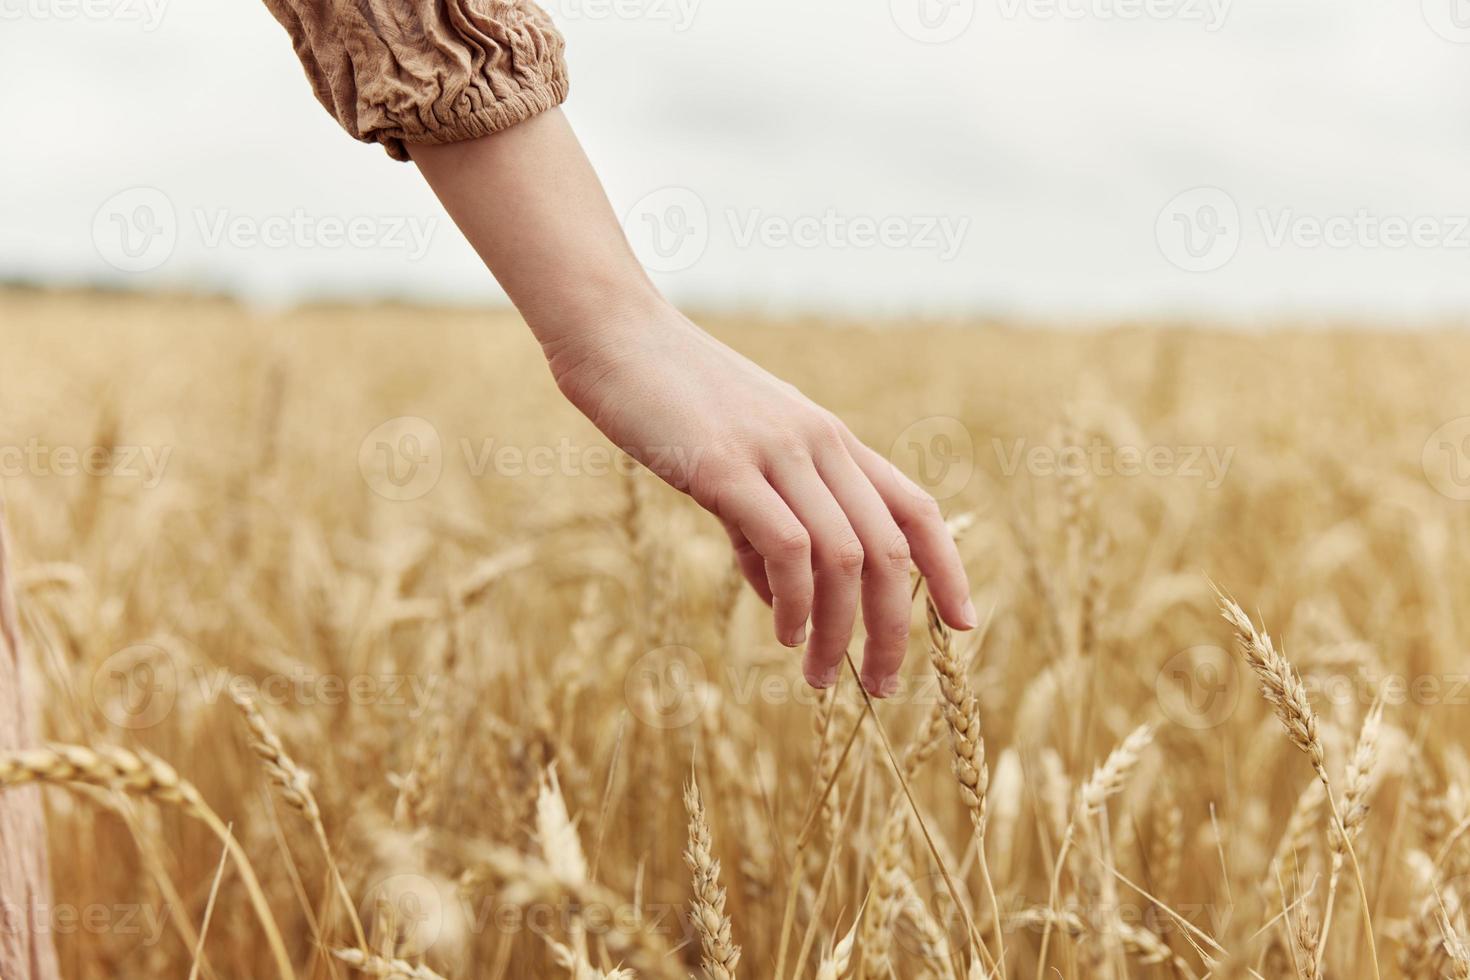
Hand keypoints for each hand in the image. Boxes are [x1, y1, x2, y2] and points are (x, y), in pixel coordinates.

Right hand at [544, 303, 976, 696]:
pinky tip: (783, 632)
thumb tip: (781, 597)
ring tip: (819, 676)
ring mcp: (776, 452)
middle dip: (894, 628)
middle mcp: (819, 443)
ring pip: (846, 557)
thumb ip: (762, 525)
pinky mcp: (726, 465)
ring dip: (841, 630)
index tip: (963, 623)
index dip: (948, 568)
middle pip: (891, 549)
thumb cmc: (667, 399)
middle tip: (879, 685)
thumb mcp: (734, 461)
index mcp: (830, 440)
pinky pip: (787, 546)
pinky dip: (796, 602)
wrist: (613, 334)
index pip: (915, 508)